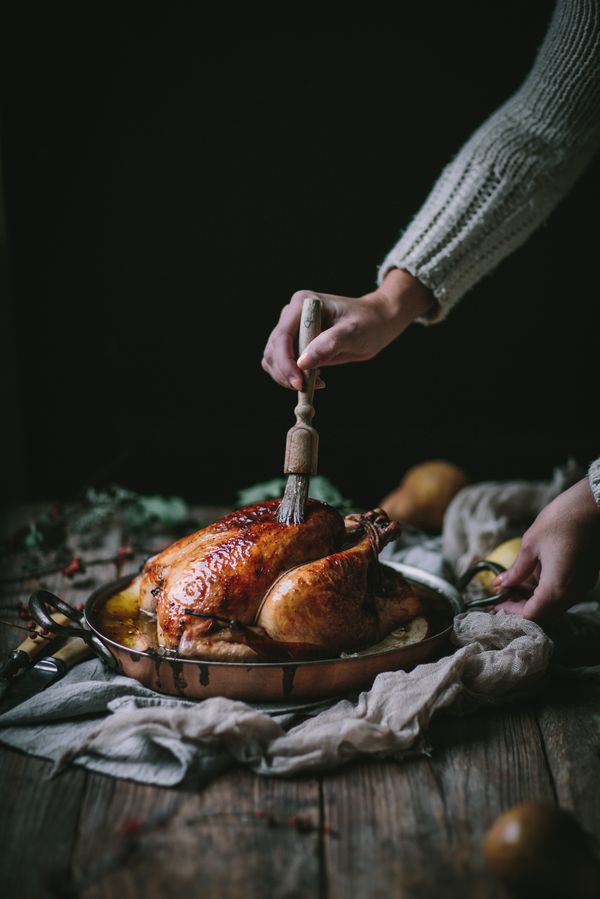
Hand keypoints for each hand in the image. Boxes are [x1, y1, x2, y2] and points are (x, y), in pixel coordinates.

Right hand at [261, 269, 433, 389]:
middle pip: (273, 349)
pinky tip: (314, 379)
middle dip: (285, 373)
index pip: (282, 336)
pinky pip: (281, 364)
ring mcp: (292, 330)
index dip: (286, 362)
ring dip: (287, 377)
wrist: (376, 323)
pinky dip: (291, 377)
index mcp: (303, 304)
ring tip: (315, 383)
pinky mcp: (295, 344)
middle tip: (306, 388)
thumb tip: (303, 363)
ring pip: (272, 359)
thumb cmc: (367, 322)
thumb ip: (328, 344)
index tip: (298, 383)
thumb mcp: (353, 332)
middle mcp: (292, 315)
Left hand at [495, 478, 599, 621]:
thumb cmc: (560, 522)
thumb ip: (516, 570)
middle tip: (505, 593)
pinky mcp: (586, 577)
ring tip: (516, 582)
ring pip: (555, 604)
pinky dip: (548, 590)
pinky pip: (565, 593)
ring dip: (535, 598)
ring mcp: (582, 586)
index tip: (497, 601)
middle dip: (522, 606)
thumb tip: (501, 584)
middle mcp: (572, 592)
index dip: (512, 611)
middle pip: (544, 613)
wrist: (591, 506)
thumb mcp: (530, 545)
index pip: (532, 614)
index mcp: (556, 587)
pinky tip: (536, 573)